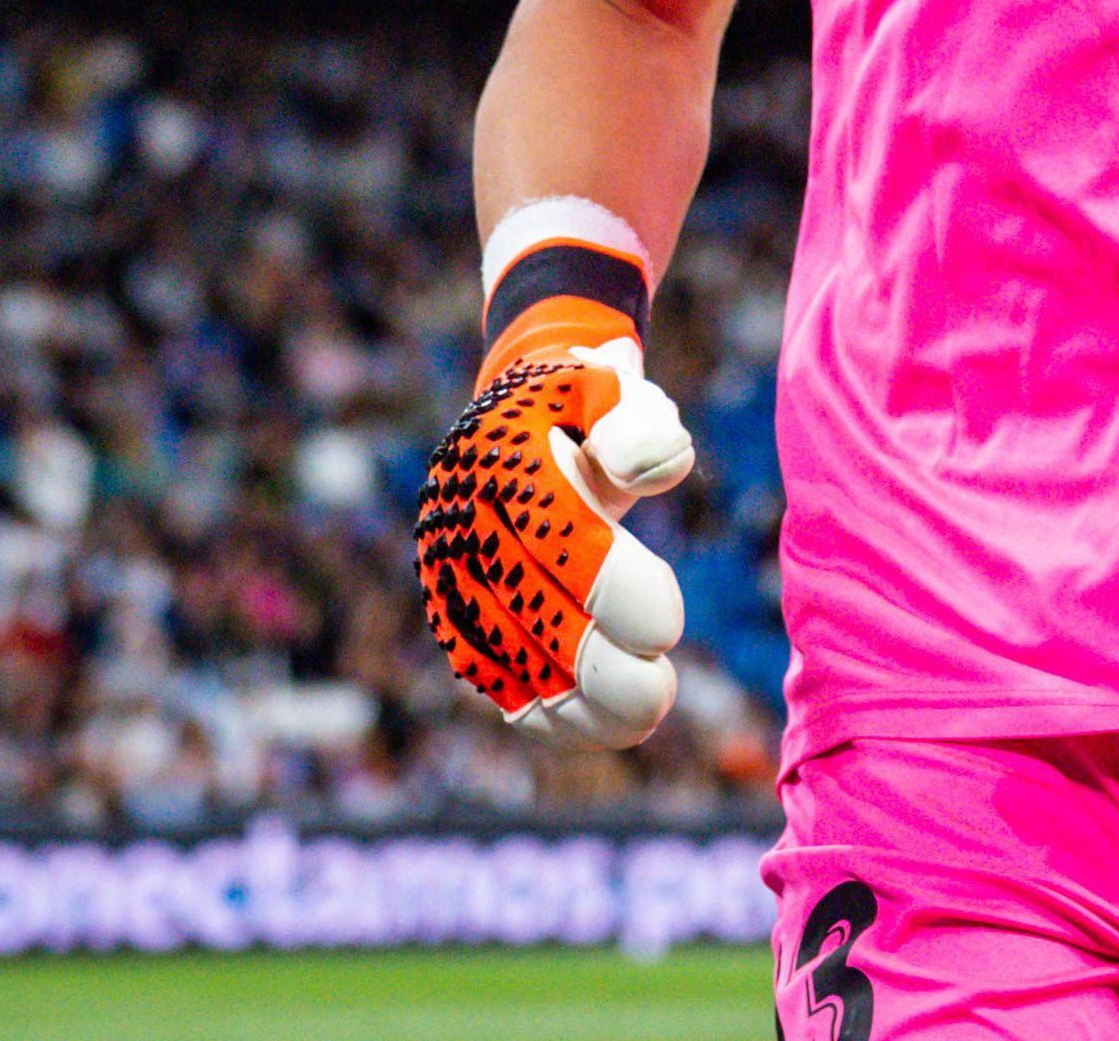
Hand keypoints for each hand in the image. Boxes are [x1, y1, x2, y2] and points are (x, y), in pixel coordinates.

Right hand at [413, 298, 697, 743]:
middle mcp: (466, 529)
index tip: (667, 628)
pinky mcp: (451, 617)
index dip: (621, 599)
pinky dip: (542, 714)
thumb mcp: (612, 390)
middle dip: (604, 672)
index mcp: (510, 468)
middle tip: (660, 695)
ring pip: (511, 663)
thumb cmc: (584, 409)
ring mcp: (451, 579)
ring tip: (639, 720)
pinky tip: (597, 728)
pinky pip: (491, 679)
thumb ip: (636, 424)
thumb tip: (635, 473)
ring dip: (577, 707)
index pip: (568, 550)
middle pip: (538, 622)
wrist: (509, 419)